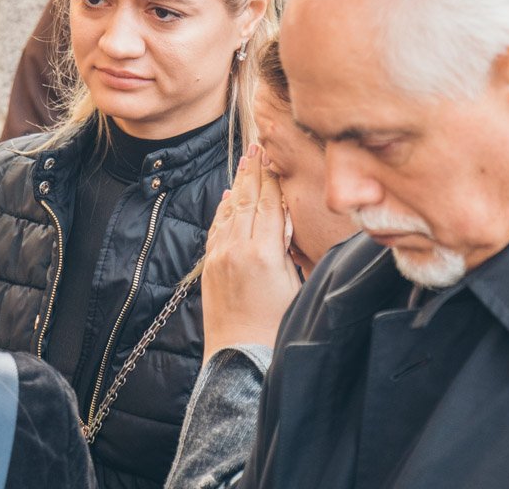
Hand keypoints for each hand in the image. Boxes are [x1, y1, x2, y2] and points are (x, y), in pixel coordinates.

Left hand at [201, 144, 302, 362]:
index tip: (275, 154)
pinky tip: (228, 197)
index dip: (273, 177)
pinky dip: (223, 209)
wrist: (241, 363)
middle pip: (248, 200)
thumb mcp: (297, 287)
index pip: (270, 203)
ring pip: (231, 211)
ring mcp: (220, 257)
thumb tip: (286, 224)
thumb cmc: (279, 331)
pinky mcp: (211, 268)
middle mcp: (237, 249)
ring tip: (246, 161)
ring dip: (238, 184)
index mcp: (264, 253)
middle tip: (259, 145)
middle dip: (254, 172)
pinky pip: (217, 229)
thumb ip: (290, 251)